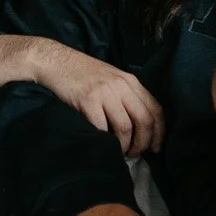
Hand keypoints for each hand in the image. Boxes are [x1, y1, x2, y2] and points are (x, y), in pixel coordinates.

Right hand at [0, 37, 164, 155]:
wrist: (56, 61)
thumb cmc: (83, 73)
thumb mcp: (112, 79)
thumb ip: (127, 96)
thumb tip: (140, 126)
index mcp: (130, 81)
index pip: (156, 109)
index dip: (159, 132)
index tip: (156, 147)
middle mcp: (121, 86)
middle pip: (144, 120)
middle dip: (144, 142)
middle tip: (136, 154)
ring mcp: (105, 92)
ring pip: (125, 127)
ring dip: (125, 145)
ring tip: (120, 152)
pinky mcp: (87, 100)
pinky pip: (102, 127)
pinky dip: (105, 140)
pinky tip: (103, 144)